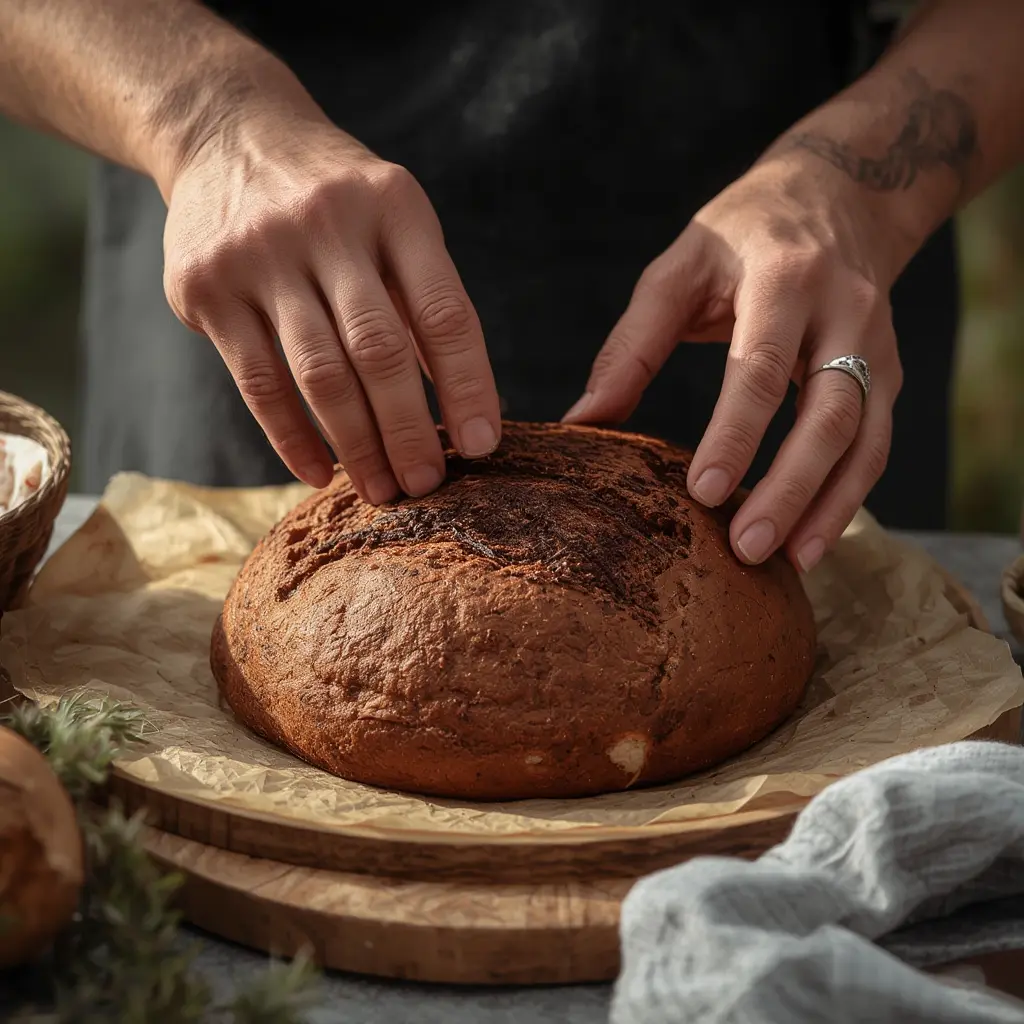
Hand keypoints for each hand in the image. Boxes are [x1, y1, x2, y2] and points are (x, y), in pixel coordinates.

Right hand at [162, 109, 500, 501]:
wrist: (228, 134)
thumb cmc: (335, 198)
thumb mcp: (392, 219)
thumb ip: (423, 299)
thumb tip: (463, 407)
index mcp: (394, 207)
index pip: (444, 313)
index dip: (468, 387)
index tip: (483, 446)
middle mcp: (328, 225)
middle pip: (380, 351)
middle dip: (409, 431)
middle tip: (427, 485)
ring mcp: (260, 254)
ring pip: (320, 374)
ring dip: (356, 446)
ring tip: (381, 490)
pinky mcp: (206, 287)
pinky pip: (257, 382)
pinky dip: (290, 438)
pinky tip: (317, 473)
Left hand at [564, 152, 903, 571]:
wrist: (841, 193)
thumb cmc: (742, 234)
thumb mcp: (679, 268)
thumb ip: (632, 345)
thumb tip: (582, 423)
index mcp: (784, 279)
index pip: (762, 367)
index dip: (736, 433)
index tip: (703, 492)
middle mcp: (845, 314)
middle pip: (828, 413)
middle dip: (789, 487)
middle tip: (746, 548)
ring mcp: (878, 346)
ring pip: (866, 439)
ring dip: (829, 506)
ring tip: (790, 562)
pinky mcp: (889, 373)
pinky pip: (876, 444)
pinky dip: (849, 496)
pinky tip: (814, 540)